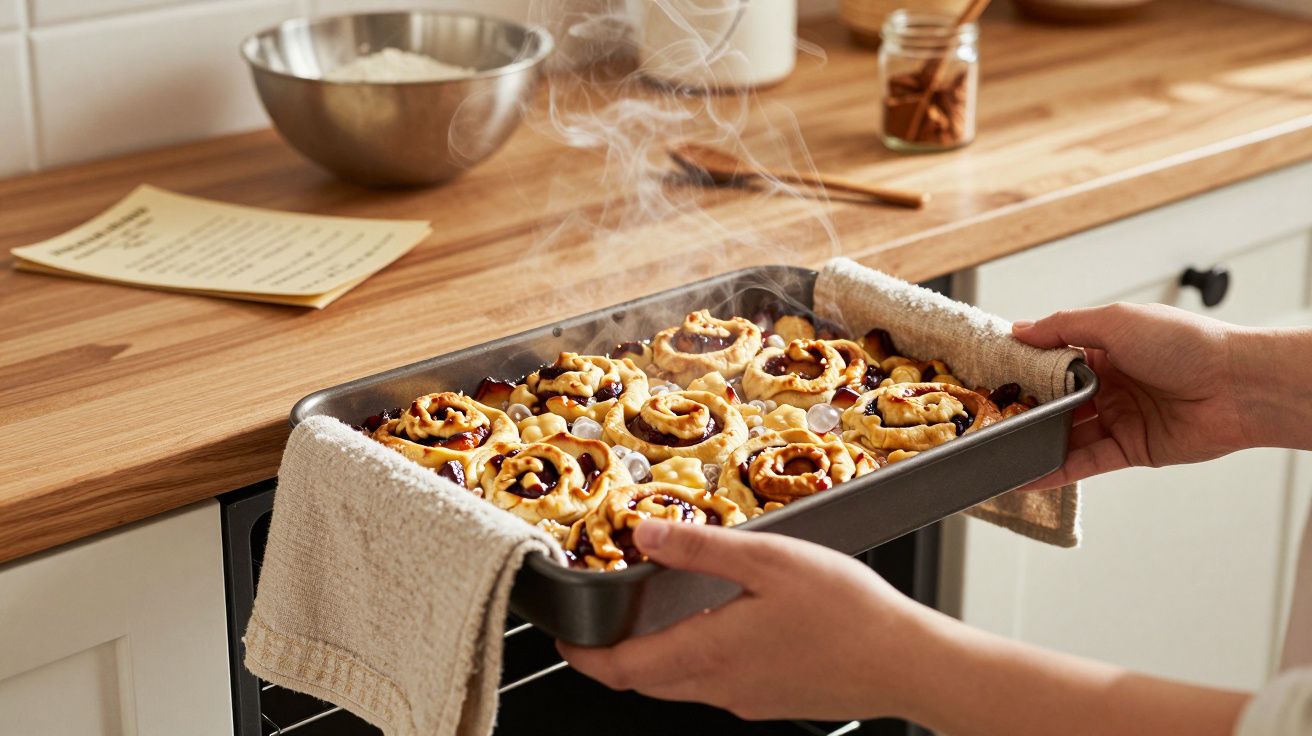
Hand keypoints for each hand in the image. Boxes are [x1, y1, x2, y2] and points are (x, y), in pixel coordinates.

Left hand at [557, 520, 937, 720]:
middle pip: (644, 683)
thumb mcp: (769, 559)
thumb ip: (701, 549)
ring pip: (680, 686)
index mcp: (710, 653)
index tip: (565, 639)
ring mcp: (749, 700)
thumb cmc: (850, 613)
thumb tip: (645, 535)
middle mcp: (723, 687)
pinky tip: (720, 628)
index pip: (621, 670)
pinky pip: (717, 686)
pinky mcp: (774, 701)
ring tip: (651, 618)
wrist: (908, 663)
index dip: (583, 656)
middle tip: (599, 628)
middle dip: (612, 659)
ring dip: (654, 659)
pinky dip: (695, 661)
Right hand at [1012, 302, 1258, 487]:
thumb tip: (1019, 329)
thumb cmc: (1187, 344)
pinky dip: (1057, 470)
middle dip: (1025, 408)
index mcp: (1107, 349)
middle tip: (988, 417)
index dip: (1024, 368)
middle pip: (1055, 400)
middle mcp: (1111, 384)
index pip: (1053, 360)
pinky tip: (1028, 475)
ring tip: (1000, 449)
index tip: (990, 376)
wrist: (1238, 386)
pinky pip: (1086, 462)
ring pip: (1066, 433)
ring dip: (1036, 442)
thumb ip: (1065, 326)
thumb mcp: (1117, 321)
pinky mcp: (1130, 450)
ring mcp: (1119, 418)